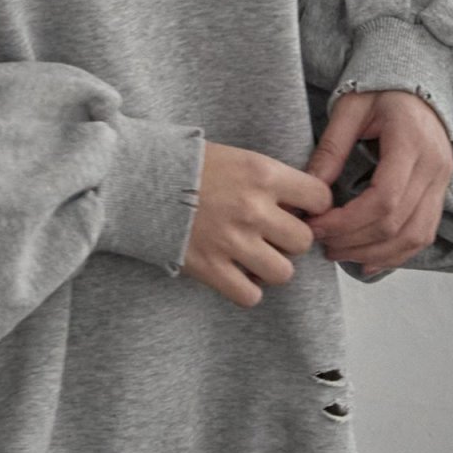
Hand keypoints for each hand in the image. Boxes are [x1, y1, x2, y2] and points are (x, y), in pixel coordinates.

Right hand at [180, 140, 333, 307]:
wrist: (132, 178)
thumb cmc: (181, 162)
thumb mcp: (233, 156)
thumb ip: (266, 180)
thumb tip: (295, 205)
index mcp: (262, 174)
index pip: (320, 198)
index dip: (313, 206)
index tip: (299, 209)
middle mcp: (253, 209)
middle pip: (303, 241)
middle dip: (289, 239)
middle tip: (269, 234)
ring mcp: (232, 242)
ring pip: (283, 273)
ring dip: (270, 267)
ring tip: (252, 256)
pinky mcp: (210, 268)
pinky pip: (250, 295)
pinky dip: (246, 289)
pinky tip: (234, 273)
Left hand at [303, 89, 452, 277]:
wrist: (419, 84)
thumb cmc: (382, 90)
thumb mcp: (350, 108)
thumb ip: (331, 147)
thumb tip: (308, 189)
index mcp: (411, 142)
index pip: (384, 199)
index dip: (347, 221)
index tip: (316, 225)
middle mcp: (434, 167)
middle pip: (397, 223)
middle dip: (354, 241)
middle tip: (320, 243)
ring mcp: (442, 182)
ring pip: (415, 236)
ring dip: (375, 253)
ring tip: (339, 253)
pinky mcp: (440, 192)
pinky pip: (424, 234)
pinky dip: (397, 254)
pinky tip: (369, 261)